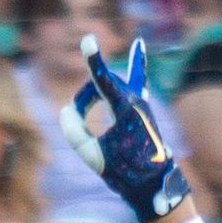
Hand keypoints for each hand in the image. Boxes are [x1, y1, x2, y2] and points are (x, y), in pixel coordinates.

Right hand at [56, 37, 190, 222]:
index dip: (94, 61)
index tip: (88, 39)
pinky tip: (139, 44)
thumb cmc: (125, 171)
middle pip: (100, 85)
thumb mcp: (92, 156)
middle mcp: (137, 100)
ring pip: (112, 83)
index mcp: (127, 110)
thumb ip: (74, 131)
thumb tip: (67, 109)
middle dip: (85, 100)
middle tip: (77, 118)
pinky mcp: (143, 105)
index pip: (104, 80)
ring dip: (95, 96)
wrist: (154, 183)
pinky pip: (137, 79)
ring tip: (88, 105)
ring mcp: (142, 100)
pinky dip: (137, 62)